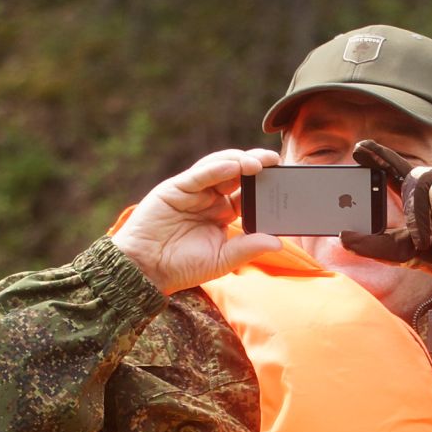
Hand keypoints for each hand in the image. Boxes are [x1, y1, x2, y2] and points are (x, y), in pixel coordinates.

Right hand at [110, 148, 284, 293]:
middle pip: (237, 175)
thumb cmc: (182, 267)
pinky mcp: (175, 189)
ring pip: (220, 168)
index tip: (286, 181)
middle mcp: (209, 199)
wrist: (146, 270)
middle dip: (257, 166)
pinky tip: (233, 166)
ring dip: (240, 162)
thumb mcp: (222, 259)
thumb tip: (278, 242)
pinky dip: (216, 169)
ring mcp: (193, 192)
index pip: (249, 194)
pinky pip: (199, 175)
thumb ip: (248, 247)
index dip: (266, 187)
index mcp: (222, 215)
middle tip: (277, 162)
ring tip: (260, 162)